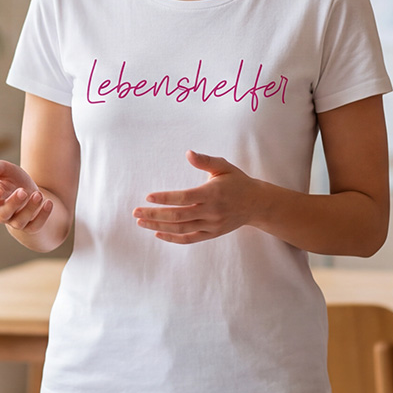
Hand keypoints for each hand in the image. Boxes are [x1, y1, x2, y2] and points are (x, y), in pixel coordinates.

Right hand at [0, 155, 54, 238]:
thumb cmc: (14, 181)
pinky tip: (48, 203)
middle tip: (23, 191)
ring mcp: (16, 221)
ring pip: (19, 221)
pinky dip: (42, 216)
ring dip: (29, 209)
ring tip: (38, 194)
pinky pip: (35, 226)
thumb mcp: (4, 170)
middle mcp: (3, 212)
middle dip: (13, 204)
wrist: (31, 193)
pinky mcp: (31, 226)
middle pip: (3, 214)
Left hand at [133, 151, 265, 243]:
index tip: (148, 197)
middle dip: (155, 215)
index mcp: (212, 193)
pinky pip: (188, 239)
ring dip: (159, 226)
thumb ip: (205, 161)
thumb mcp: (224, 167)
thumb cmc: (237, 182)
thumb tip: (188, 153)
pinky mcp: (211, 234)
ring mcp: (211, 225)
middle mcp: (211, 211)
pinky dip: (172, 238)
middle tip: (136, 212)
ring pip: (180, 229)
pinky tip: (157, 233)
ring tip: (141, 222)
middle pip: (178, 216)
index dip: (165, 198)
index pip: (184, 198)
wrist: (256, 204)